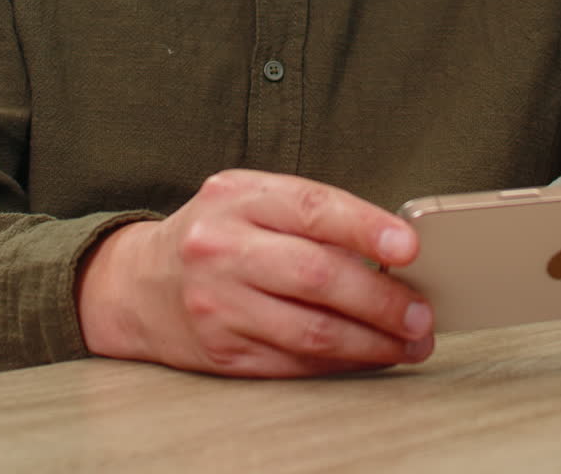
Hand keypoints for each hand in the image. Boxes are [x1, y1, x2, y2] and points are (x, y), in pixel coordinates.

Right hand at [75, 169, 432, 377]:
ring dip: (371, 341)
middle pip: (316, 275)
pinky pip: (293, 363)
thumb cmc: (215, 233)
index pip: (311, 208)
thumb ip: (308, 214)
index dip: (365, 228)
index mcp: (237, 196)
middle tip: (421, 312)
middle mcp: (223, 247)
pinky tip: (369, 356)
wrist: (138, 284)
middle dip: (380, 298)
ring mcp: (219, 303)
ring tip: (409, 341)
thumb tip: (388, 249)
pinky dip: (341, 363)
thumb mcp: (249, 199)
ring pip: (310, 330)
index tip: (409, 247)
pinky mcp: (222, 352)